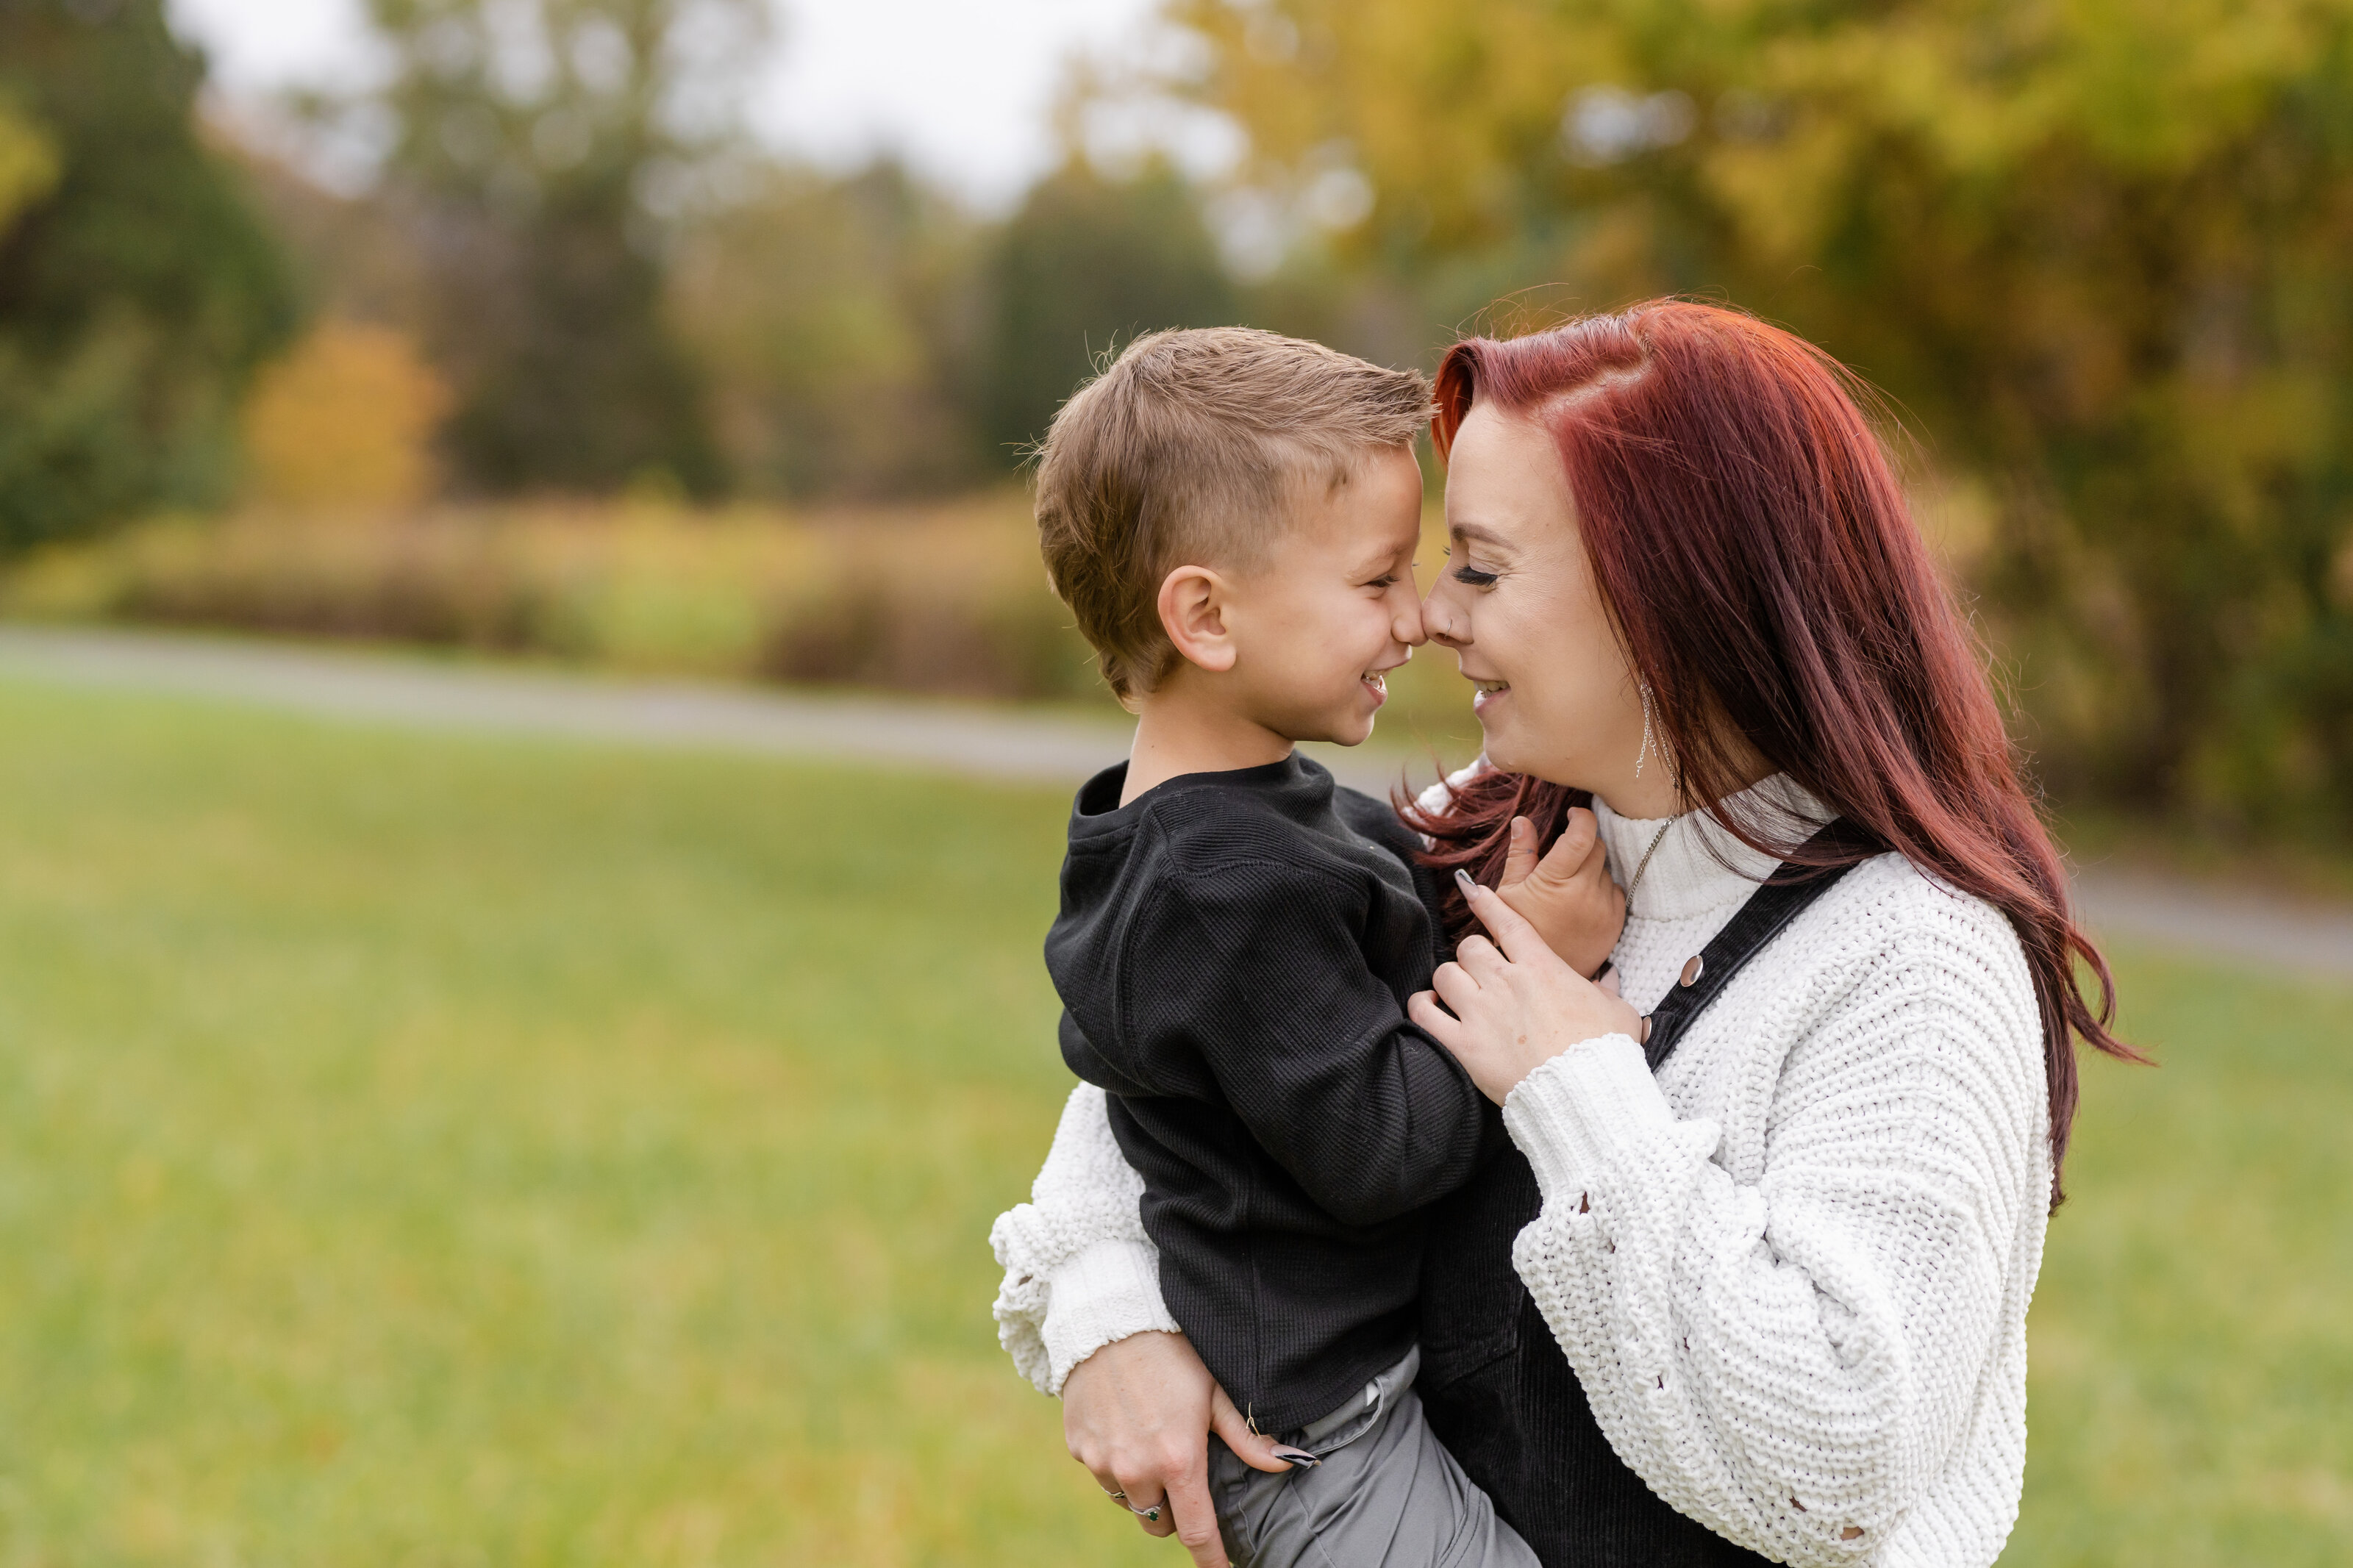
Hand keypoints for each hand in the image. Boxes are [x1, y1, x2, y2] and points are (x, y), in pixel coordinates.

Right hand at [1061, 1330, 1296, 1567]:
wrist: (1109, 1317)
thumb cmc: (1174, 1352)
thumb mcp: (1217, 1391)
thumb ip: (1249, 1438)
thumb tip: (1293, 1463)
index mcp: (1178, 1461)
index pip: (1197, 1533)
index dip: (1211, 1559)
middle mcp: (1136, 1470)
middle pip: (1160, 1522)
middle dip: (1175, 1509)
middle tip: (1183, 1471)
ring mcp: (1103, 1461)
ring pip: (1130, 1501)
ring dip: (1144, 1486)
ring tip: (1152, 1440)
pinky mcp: (1079, 1447)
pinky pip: (1102, 1474)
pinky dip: (1116, 1462)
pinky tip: (1125, 1425)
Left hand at [1409, 876, 1645, 1102]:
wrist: (1586, 1093)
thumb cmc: (1606, 1052)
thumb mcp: (1617, 1011)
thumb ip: (1605, 990)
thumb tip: (1607, 979)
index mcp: (1542, 968)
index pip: (1508, 922)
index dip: (1487, 902)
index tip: (1471, 889)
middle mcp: (1507, 983)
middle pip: (1469, 947)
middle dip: (1472, 955)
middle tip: (1480, 971)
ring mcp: (1482, 1012)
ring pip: (1444, 974)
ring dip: (1448, 980)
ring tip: (1455, 991)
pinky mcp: (1464, 1044)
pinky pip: (1425, 1014)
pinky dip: (1421, 1006)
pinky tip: (1428, 1006)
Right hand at [1493, 808, 1625, 979]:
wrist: (1542, 974)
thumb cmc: (1520, 930)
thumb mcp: (1509, 891)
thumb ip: (1520, 854)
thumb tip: (1522, 820)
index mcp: (1555, 880)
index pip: (1582, 834)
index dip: (1581, 817)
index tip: (1573, 814)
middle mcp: (1584, 891)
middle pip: (1597, 847)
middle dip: (1583, 843)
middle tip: (1565, 855)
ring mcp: (1603, 907)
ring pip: (1606, 869)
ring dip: (1591, 868)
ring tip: (1570, 886)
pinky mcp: (1616, 922)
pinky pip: (1617, 891)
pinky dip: (1603, 889)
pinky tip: (1583, 901)